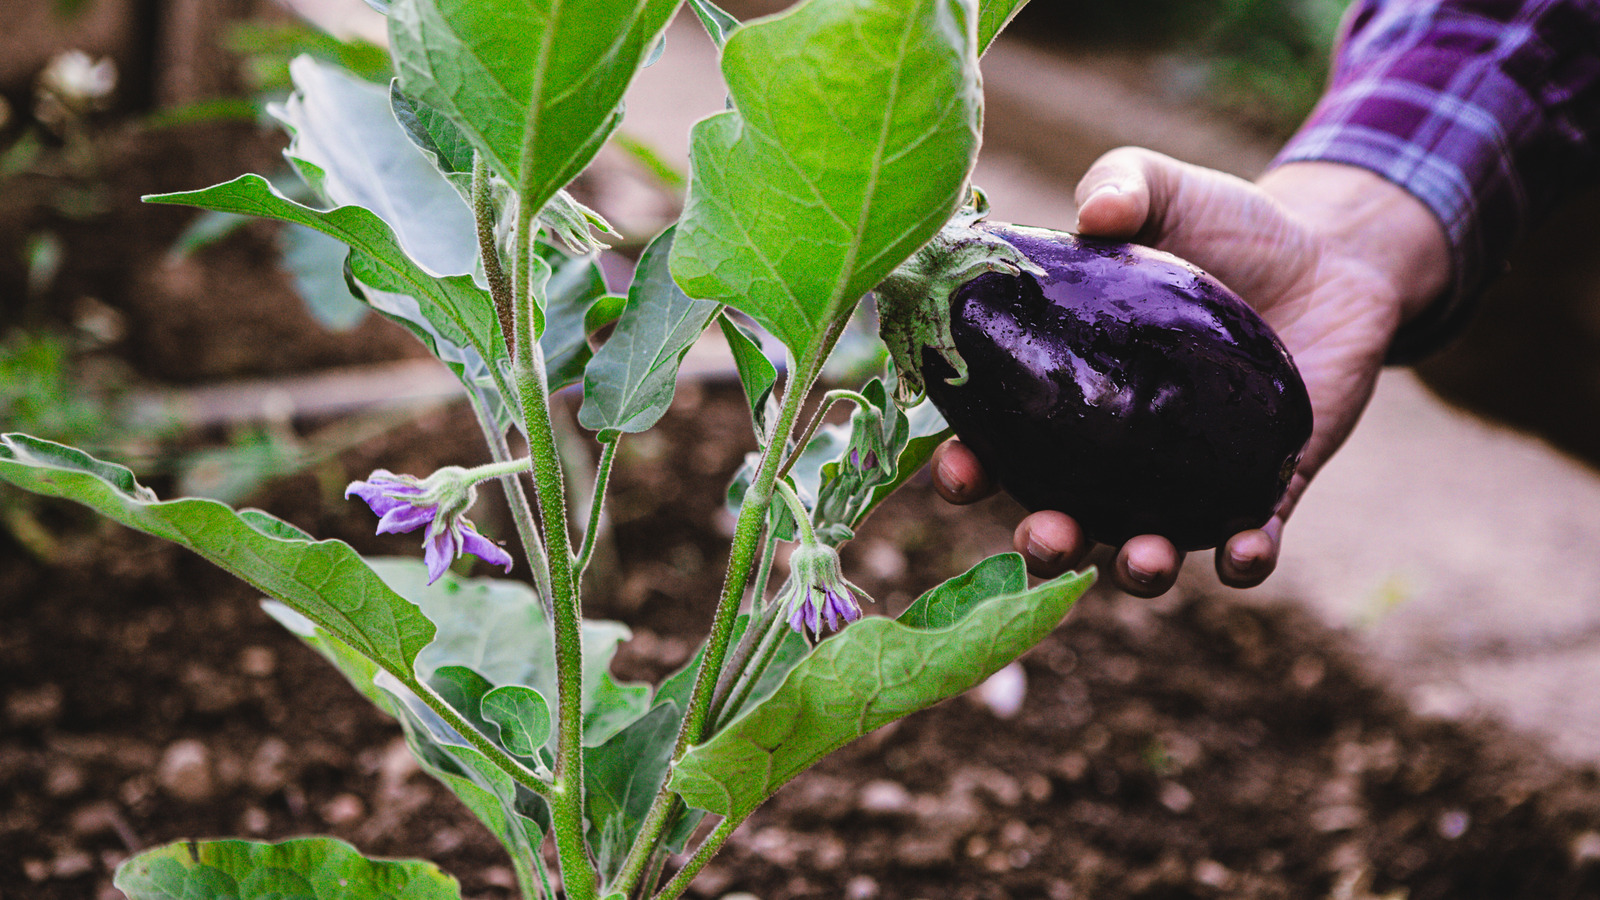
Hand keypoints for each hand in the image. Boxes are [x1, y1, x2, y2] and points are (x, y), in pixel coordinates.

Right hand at [934, 148, 1450, 596]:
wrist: (1333, 256)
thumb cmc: (1228, 226)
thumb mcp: (1165, 192)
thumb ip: (1121, 186)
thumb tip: (1094, 214)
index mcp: (1071, 392)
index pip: (1000, 444)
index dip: (969, 469)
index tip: (959, 472)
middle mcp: (1117, 453)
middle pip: (1062, 517)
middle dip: (1044, 543)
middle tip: (1046, 535)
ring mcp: (1186, 480)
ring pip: (1143, 550)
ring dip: (1134, 569)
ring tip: (1140, 559)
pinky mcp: (1262, 490)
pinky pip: (1244, 545)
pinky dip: (1242, 560)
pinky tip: (1242, 551)